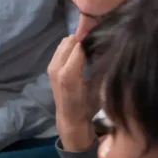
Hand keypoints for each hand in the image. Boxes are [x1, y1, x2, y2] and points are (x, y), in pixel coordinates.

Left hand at [48, 36, 95, 151]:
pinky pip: (60, 49)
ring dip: (75, 43)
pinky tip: (80, 53)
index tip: (101, 39)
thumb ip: (98, 69)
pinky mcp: (50, 67)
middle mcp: (57, 69)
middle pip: (69, 41)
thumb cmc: (89, 106)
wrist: (69, 118)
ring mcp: (51, 67)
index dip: (90, 41)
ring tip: (88, 47)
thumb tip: (107, 50)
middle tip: (95, 43)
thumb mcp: (98, 89)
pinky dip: (69, 48)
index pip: (78, 47)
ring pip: (63, 43)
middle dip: (82, 40)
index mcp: (69, 75)